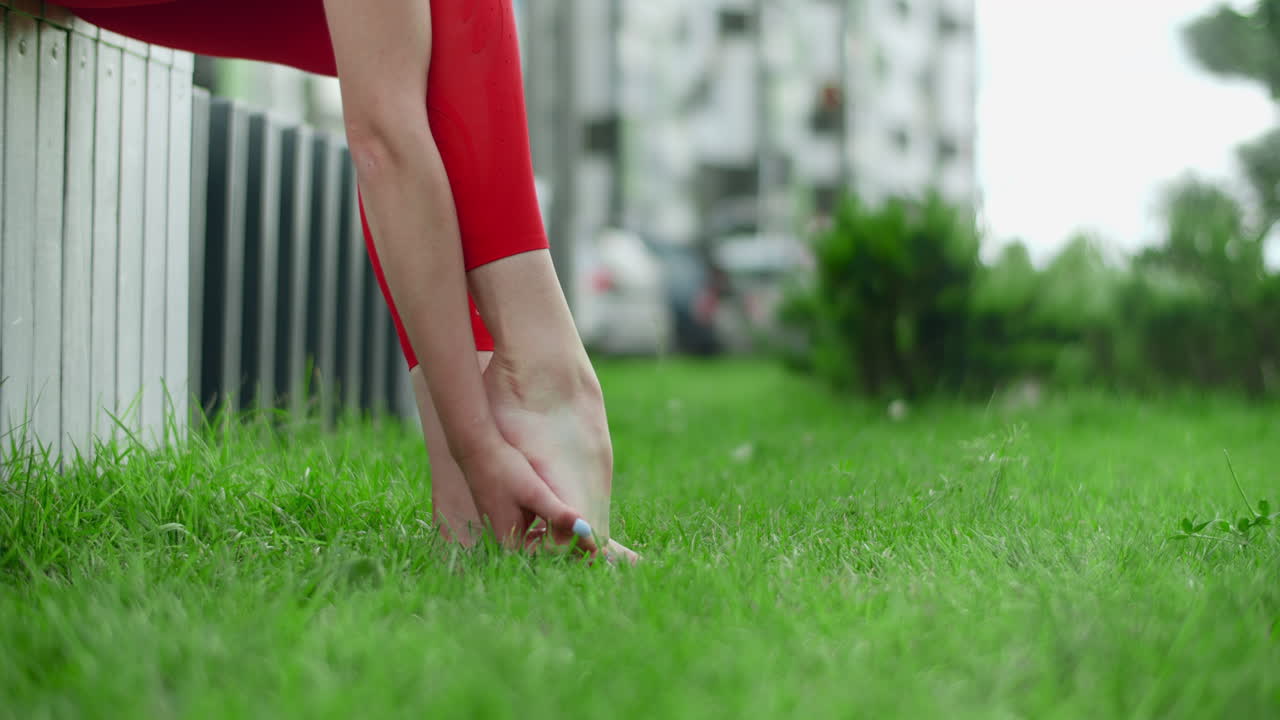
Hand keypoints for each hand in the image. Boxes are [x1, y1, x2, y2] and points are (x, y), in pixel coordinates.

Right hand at [455, 436, 598, 554]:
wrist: (477, 450)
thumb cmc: (506, 471)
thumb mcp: (536, 494)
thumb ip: (560, 515)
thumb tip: (587, 532)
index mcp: (511, 543)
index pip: (550, 556)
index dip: (575, 552)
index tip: (599, 551)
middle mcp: (506, 541)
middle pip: (544, 551)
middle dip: (569, 546)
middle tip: (600, 547)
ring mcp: (505, 529)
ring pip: (540, 541)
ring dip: (560, 536)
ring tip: (586, 532)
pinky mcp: (507, 516)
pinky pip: (533, 530)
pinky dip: (549, 526)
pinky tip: (565, 518)